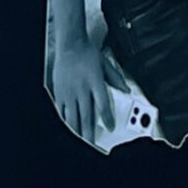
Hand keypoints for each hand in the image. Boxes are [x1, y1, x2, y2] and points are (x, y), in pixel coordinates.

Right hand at [51, 22, 111, 144]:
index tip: (110, 128)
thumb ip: (117, 79)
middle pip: (86, 117)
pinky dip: (65, 121)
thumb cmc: (88, 53)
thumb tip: (127, 90)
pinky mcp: (60, 92)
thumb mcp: (106, 64)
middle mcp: (81, 89)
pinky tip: (69, 127)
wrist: (70, 44)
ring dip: (77, 130)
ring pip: (72, 117)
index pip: (102, 105)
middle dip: (89, 133)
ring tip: (81, 139)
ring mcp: (69, 92)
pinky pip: (61, 111)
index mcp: (95, 83)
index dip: (107, 119)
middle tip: (92, 143)